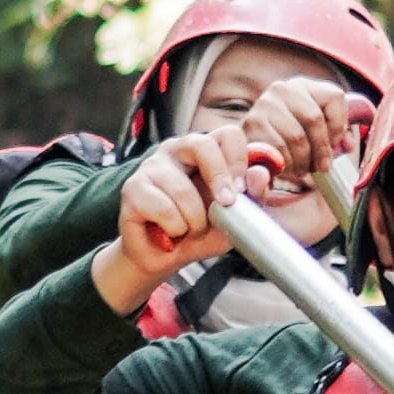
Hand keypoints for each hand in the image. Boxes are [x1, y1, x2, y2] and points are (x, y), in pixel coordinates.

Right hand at [90, 122, 251, 311]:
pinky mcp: (133, 188)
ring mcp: (152, 166)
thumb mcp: (235, 219)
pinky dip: (173, 229)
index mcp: (205, 152)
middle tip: (225, 205)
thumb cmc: (200, 233)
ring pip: (184, 191)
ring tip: (187, 230)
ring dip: (194, 222)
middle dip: (219, 179)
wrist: (165, 259)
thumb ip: (252, 198)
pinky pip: (164, 210)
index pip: (228, 135)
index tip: (242, 191)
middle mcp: (177, 150)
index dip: (239, 161)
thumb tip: (260, 174)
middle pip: (202, 144)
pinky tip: (167, 232)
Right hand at [236, 72, 357, 222]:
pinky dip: (287, 163)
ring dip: (304, 160)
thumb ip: (335, 134)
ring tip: (303, 170)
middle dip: (322, 148)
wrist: (252, 145)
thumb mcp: (314, 131)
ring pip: (297, 136)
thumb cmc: (288, 137)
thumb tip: (348, 145)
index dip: (339, 124)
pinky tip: (287, 168)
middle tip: (323, 167)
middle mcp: (283, 88)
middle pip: (315, 119)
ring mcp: (265, 103)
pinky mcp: (252, 122)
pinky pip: (279, 147)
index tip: (337, 144)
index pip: (334, 96)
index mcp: (304, 85)